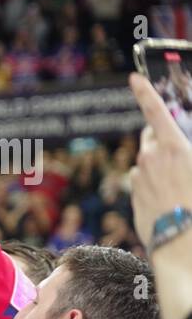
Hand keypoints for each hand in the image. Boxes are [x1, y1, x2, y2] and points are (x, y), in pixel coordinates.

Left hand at [129, 73, 191, 248]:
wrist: (183, 240)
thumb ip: (185, 152)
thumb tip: (175, 148)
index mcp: (173, 147)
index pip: (155, 111)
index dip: (144, 92)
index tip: (134, 78)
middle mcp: (150, 158)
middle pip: (150, 135)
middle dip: (159, 136)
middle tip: (176, 149)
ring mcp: (139, 176)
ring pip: (146, 160)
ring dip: (157, 163)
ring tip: (178, 182)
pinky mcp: (133, 193)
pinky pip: (141, 180)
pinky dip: (151, 182)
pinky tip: (167, 197)